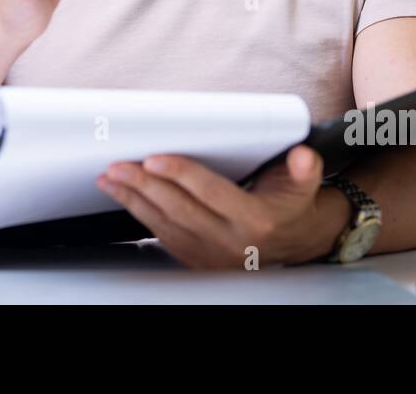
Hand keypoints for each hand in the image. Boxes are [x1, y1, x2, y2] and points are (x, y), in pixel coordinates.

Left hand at [96, 145, 335, 268]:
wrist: (296, 242)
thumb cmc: (292, 204)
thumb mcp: (304, 184)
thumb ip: (305, 169)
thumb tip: (303, 156)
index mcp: (255, 219)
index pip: (211, 193)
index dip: (182, 174)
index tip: (154, 158)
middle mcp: (230, 241)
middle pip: (179, 210)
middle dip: (145, 186)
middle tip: (119, 164)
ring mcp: (211, 255)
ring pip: (165, 225)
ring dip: (133, 200)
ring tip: (110, 177)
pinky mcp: (196, 260)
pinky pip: (162, 236)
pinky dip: (138, 214)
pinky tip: (123, 196)